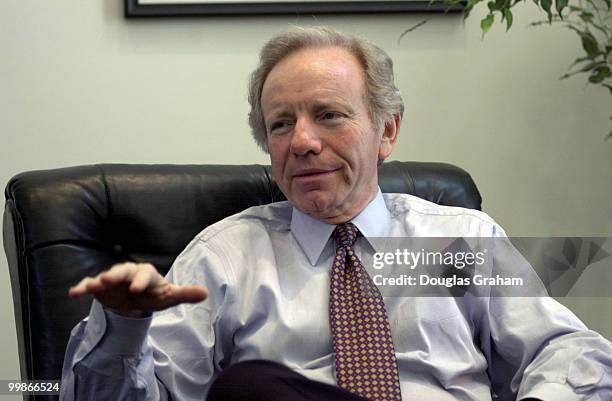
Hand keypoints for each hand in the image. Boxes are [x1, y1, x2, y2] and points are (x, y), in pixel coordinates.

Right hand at [69, 262, 207, 315]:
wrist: (136, 298)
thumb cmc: (154, 294)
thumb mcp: (169, 296)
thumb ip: (185, 293)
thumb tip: (206, 293)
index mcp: (146, 273)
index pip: (145, 274)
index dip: (141, 280)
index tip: (137, 289)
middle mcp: (128, 273)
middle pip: (122, 271)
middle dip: (115, 275)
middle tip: (107, 280)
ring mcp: (113, 279)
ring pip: (105, 276)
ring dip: (97, 281)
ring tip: (92, 285)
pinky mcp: (100, 287)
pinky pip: (90, 285)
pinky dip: (82, 287)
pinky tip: (73, 292)